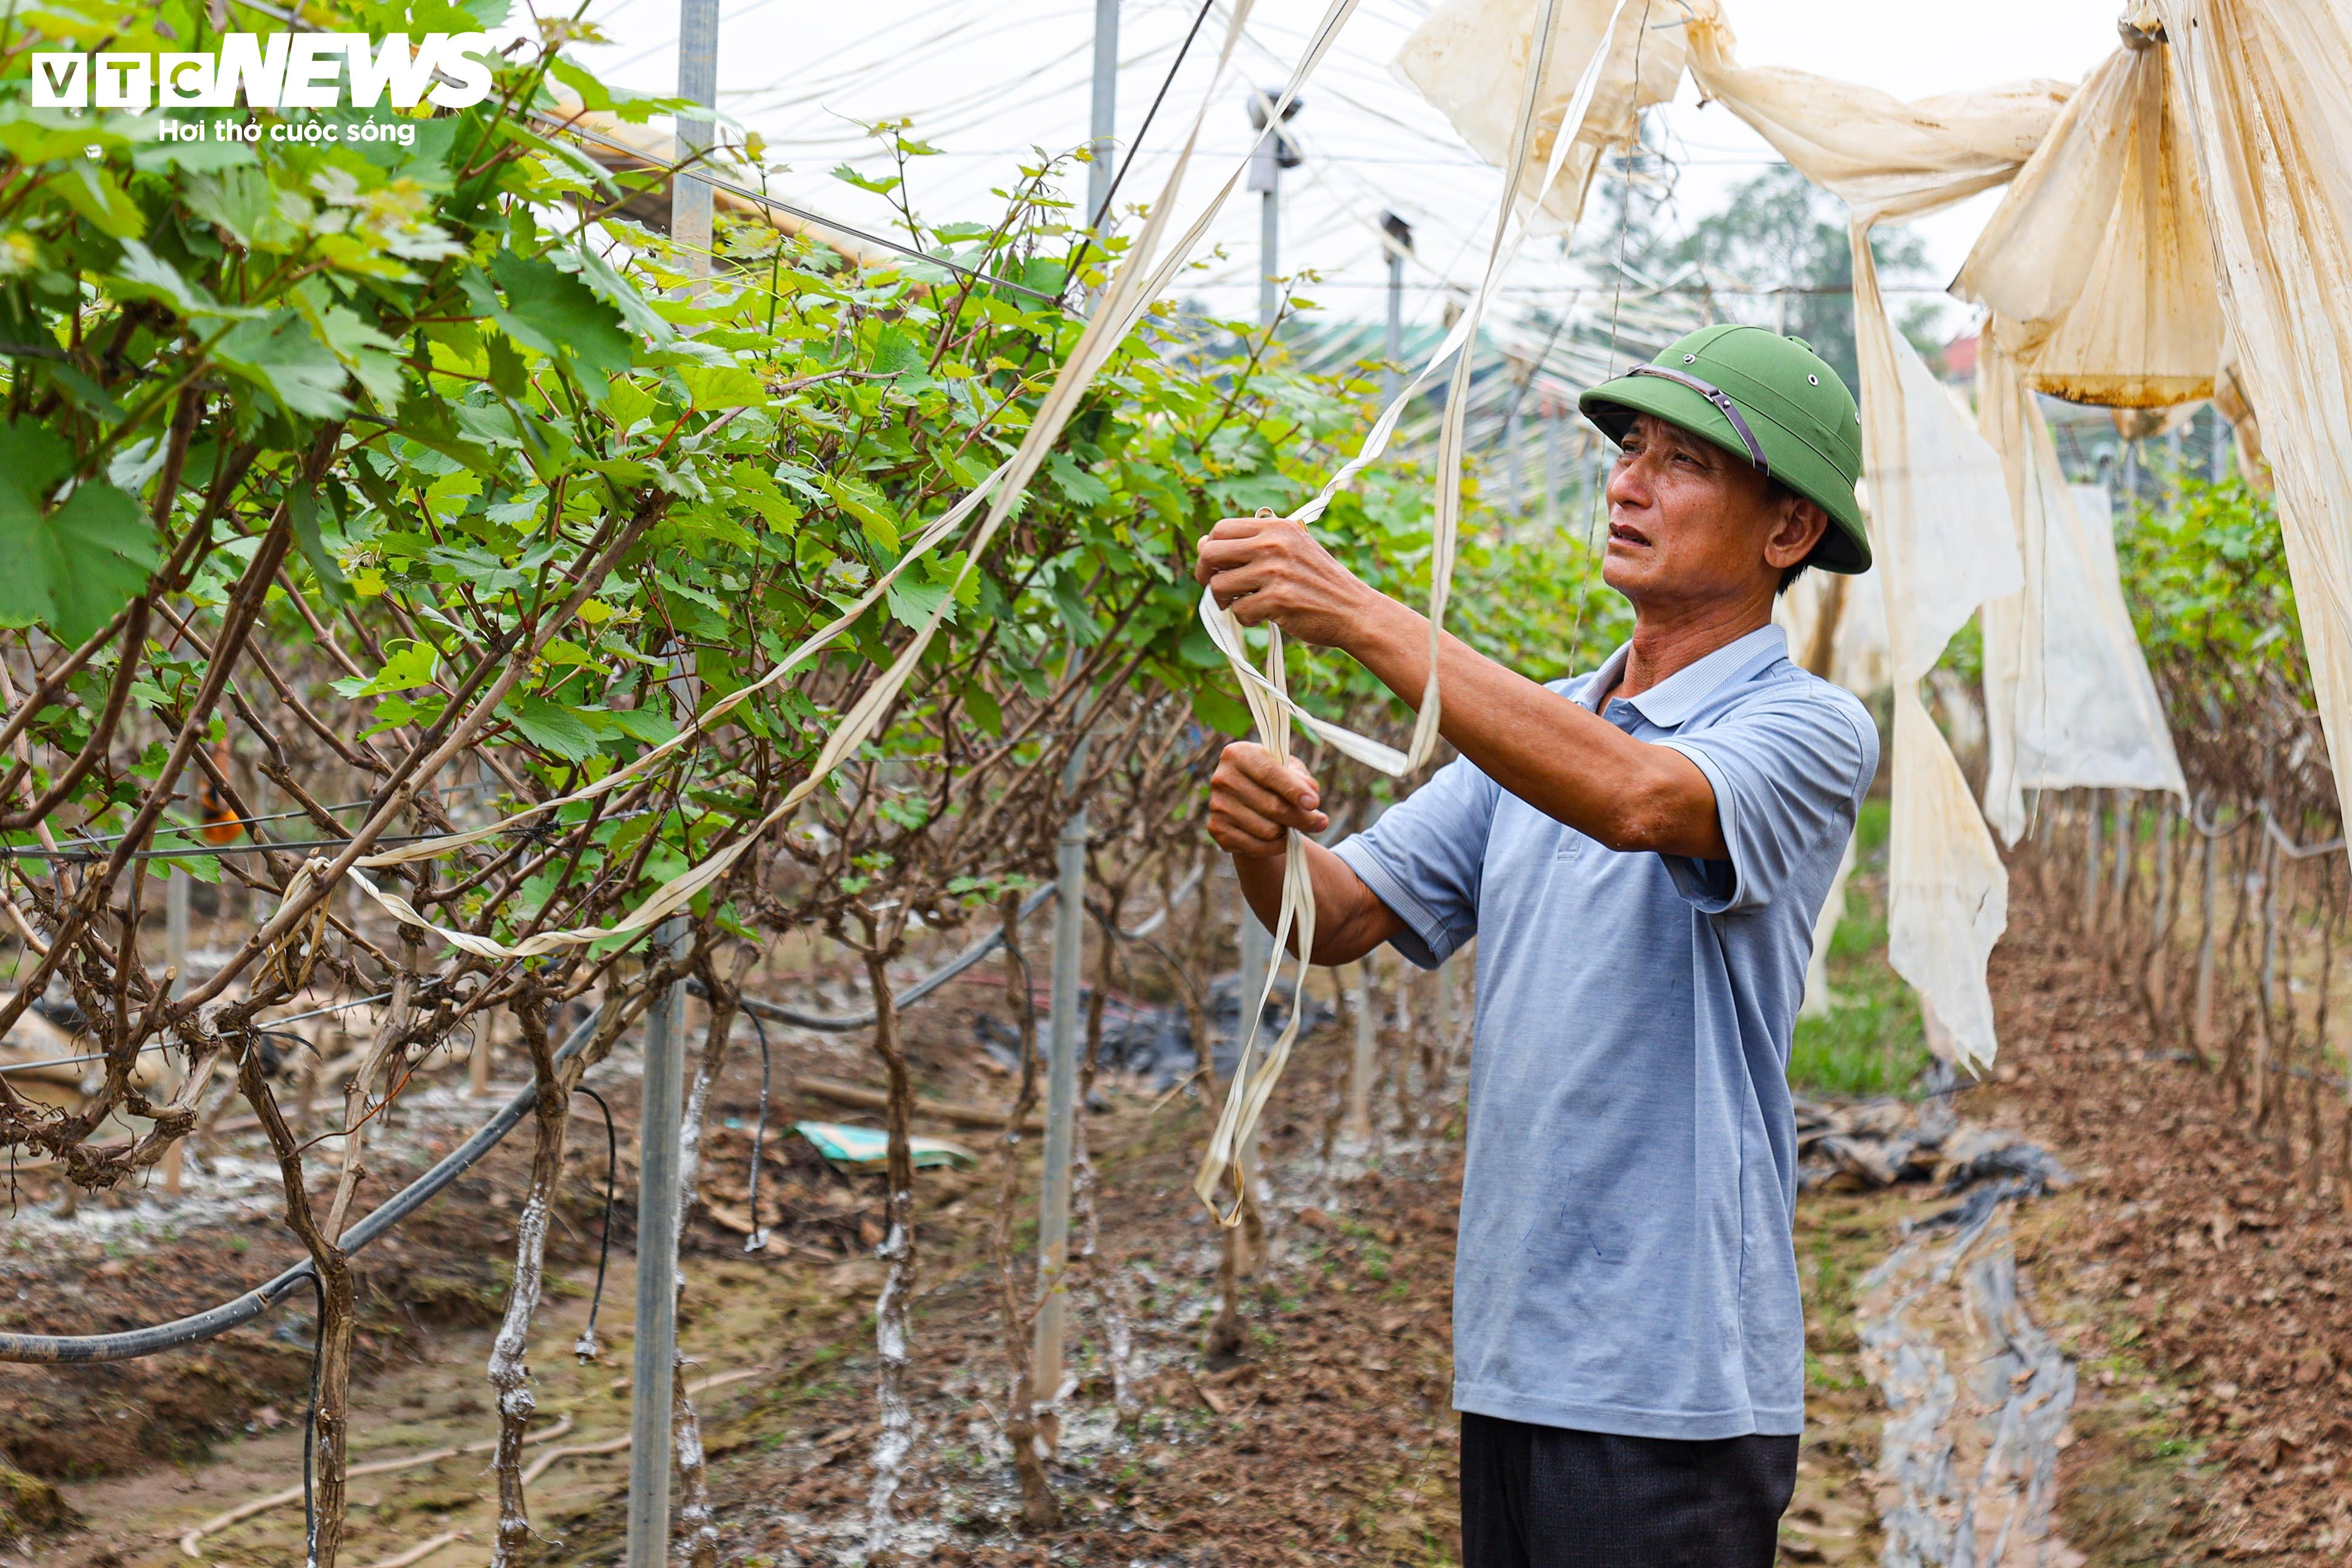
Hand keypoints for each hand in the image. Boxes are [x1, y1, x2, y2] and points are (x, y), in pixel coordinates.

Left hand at [1194, 512, 1383, 649]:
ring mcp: (1275, 571)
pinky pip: (1238, 611)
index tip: (1212, 567)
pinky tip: (1263, 617)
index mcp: (1276, 526)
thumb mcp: (1291, 550)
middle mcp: (1274, 543)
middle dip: (1205, 575)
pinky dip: (1246, 619)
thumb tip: (1203, 543)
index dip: (1208, 549)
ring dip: (1225, 601)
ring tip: (1243, 605)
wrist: (1354, 610)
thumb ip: (1252, 545)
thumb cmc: (1318, 582)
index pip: (1221, 529)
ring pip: (1219, 585)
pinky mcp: (1277, 599)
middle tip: (1217, 591)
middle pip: (1211, 553)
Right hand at [1206, 742, 1327, 858]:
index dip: (1294, 790)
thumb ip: (1302, 779)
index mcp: (1238, 754)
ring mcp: (1217, 805)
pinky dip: (1276, 846)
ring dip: (1287, 831)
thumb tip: (1310, 797)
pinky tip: (1281, 838)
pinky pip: (1257, 846)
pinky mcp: (1217, 829)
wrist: (1246, 801)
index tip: (1314, 803)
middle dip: (1302, 817)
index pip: (1269, 773)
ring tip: (1292, 825)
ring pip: (1267, 830)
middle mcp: (1222, 778)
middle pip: (1272, 806)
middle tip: (1321, 822)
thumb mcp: (1289, 770)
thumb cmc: (1272, 780)